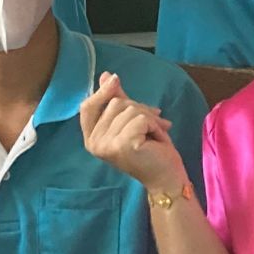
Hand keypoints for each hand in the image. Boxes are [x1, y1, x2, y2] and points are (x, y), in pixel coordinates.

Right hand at [79, 71, 184, 191]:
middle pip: (115, 104)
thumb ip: (116, 100)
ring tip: (155, 133)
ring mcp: (107, 146)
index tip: (115, 79)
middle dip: (139, 109)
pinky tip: (157, 138)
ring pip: (129, 109)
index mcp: (91, 138)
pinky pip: (140, 119)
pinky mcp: (122, 145)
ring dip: (149, 118)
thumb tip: (105, 75)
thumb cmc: (150, 150)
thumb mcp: (130, 121)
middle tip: (153, 124)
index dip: (101, 92)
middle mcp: (94, 143)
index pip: (87, 107)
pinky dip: (154, 125)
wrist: (166, 177)